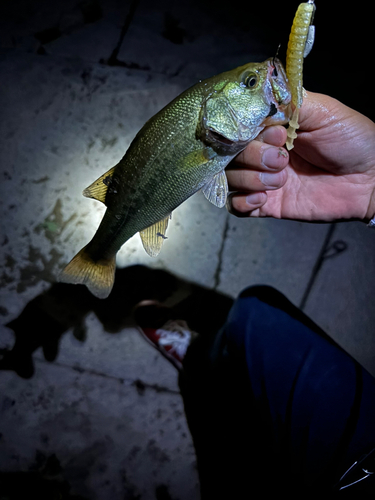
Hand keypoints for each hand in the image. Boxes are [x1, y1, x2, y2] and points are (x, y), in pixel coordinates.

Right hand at [226, 91, 374, 221]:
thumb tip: (260, 91)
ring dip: (252, 179)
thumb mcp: (322, 111)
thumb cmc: (352, 141)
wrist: (369, 181)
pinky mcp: (267, 204)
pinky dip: (243, 202)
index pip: (238, 126)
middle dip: (253, 156)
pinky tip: (264, 198)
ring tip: (281, 180)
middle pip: (229, 153)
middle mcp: (263, 152)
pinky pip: (236, 206)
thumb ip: (290, 100)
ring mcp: (262, 179)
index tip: (276, 134)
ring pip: (230, 178)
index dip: (248, 131)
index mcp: (273, 127)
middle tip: (282, 159)